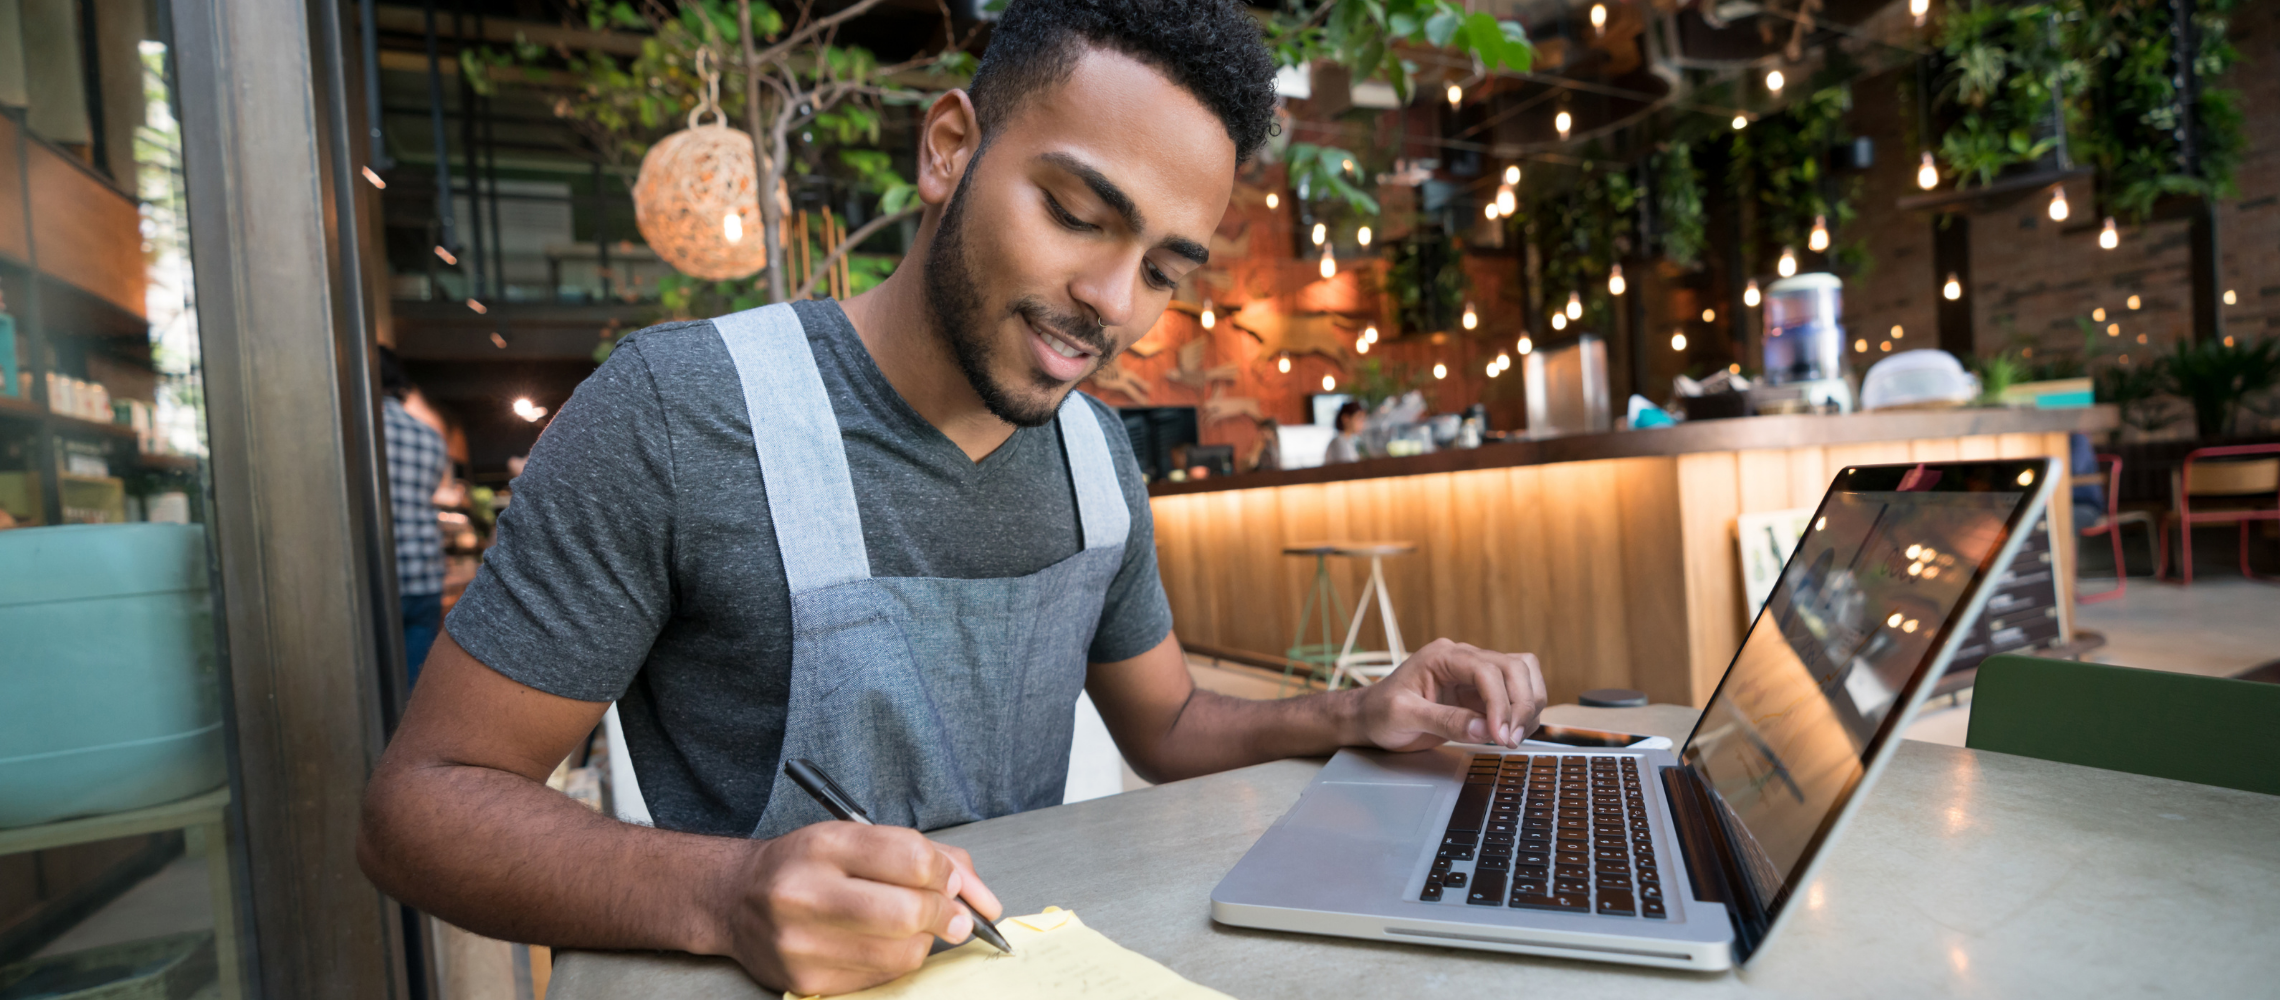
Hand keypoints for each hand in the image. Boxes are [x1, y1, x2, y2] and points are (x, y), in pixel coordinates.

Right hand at [713, 822, 1004, 995]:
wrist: (735, 899)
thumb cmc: (806, 864)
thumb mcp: (857, 838)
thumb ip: (926, 856)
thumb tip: (982, 897)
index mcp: (823, 844)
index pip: (911, 858)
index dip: (947, 874)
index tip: (952, 881)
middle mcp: (806, 892)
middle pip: (908, 912)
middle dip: (947, 915)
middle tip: (955, 917)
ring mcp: (801, 941)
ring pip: (901, 952)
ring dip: (924, 942)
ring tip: (914, 929)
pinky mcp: (804, 979)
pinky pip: (879, 977)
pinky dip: (896, 963)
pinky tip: (883, 945)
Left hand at [1353, 638, 1546, 751]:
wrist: (1370, 718)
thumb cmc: (1380, 713)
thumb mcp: (1404, 717)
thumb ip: (1444, 721)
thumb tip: (1484, 730)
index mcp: (1442, 656)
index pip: (1487, 670)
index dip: (1500, 702)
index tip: (1500, 734)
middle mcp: (1463, 659)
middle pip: (1514, 668)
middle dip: (1520, 704)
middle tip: (1509, 740)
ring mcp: (1474, 675)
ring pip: (1523, 676)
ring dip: (1528, 707)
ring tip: (1511, 738)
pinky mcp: (1481, 694)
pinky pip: (1516, 695)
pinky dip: (1523, 714)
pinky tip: (1509, 734)